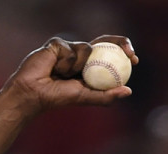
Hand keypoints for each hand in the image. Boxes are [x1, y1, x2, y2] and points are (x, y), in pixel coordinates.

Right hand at [2, 35, 138, 117]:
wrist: (33, 92)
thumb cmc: (57, 97)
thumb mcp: (86, 97)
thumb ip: (106, 96)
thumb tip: (129, 91)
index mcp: (91, 66)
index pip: (111, 54)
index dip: (124, 53)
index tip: (134, 60)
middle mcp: (82, 55)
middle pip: (105, 41)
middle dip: (121, 43)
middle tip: (130, 53)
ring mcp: (70, 47)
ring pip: (86, 48)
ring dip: (79, 66)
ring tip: (63, 76)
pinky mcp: (58, 43)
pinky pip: (71, 49)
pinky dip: (65, 62)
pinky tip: (53, 69)